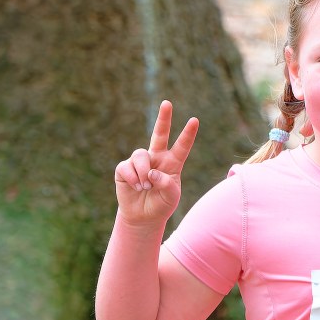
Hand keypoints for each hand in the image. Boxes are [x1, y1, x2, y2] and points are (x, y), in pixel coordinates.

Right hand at [114, 100, 199, 228]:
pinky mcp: (125, 168)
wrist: (143, 216)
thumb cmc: (161, 205)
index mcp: (173, 163)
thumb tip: (151, 173)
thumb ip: (166, 184)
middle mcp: (157, 158)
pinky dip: (133, 179)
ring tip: (145, 187)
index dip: (188, 134)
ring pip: (140, 155)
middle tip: (167, 103)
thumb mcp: (171, 197)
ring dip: (143, 173)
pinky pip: (127, 167)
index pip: (182, 147)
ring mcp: (140, 162)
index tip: (195, 120)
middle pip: (160, 134)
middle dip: (163, 119)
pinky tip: (135, 187)